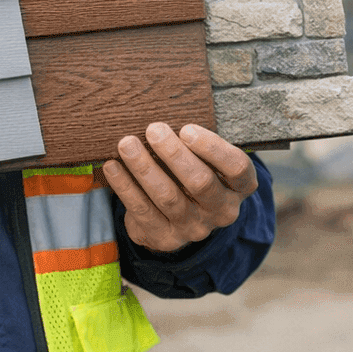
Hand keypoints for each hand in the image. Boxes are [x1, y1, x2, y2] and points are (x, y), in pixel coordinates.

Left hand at [103, 122, 257, 253]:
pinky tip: (113, 167)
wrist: (181, 216)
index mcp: (239, 186)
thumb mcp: (207, 157)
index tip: (187, 129)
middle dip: (174, 154)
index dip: (213, 149)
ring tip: (127, 144)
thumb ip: (196, 141)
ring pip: (168, 197)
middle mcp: (222, 210)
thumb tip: (164, 113)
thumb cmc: (194, 170)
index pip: (237, 168)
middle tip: (153, 129)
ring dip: (145, 168)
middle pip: (200, 183)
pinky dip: (126, 187)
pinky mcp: (166, 238)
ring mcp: (194, 228)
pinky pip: (143, 211)